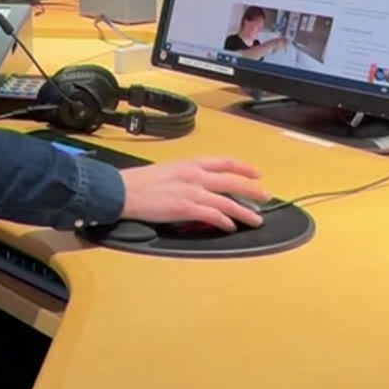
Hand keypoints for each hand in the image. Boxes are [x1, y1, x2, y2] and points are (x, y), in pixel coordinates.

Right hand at [118, 158, 267, 231]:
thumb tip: (198, 187)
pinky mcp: (186, 208)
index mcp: (189, 164)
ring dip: (244, 212)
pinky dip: (224, 221)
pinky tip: (230, 226)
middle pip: (231, 181)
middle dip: (252, 189)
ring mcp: (191, 192)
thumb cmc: (139, 183)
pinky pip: (213, 215)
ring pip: (227, 201)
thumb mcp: (167, 172)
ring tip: (255, 220)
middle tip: (266, 196)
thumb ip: (185, 177)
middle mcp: (194, 175)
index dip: (243, 167)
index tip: (256, 172)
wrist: (123, 191)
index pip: (223, 162)